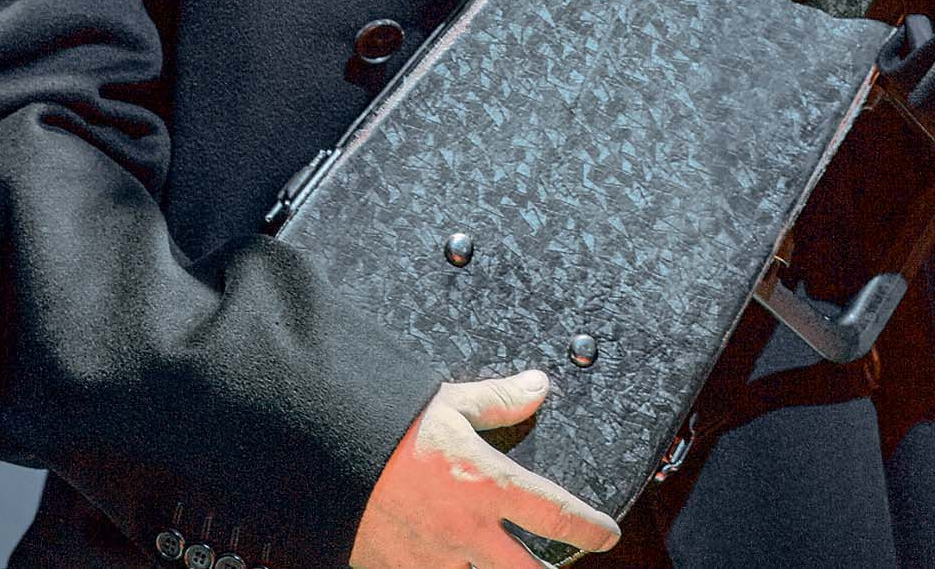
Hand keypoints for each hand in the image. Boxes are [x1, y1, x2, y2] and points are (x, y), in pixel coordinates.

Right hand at [350, 368, 620, 568]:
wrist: (327, 451)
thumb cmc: (390, 422)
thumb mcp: (450, 402)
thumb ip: (499, 399)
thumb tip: (538, 385)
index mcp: (489, 484)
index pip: (557, 514)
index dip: (590, 527)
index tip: (608, 534)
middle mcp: (470, 531)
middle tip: (558, 564)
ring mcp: (437, 558)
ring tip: (499, 559)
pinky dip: (446, 568)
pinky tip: (445, 557)